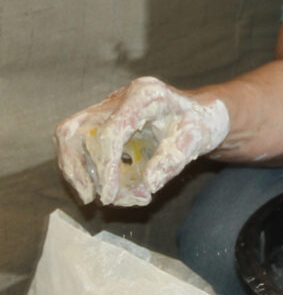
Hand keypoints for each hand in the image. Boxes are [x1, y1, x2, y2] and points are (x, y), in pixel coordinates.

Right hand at [54, 76, 228, 206]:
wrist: (201, 114)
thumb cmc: (200, 124)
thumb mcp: (195, 141)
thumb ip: (172, 161)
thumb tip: (148, 186)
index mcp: (144, 96)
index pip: (110, 132)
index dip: (105, 168)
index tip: (110, 197)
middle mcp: (120, 97)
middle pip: (74, 130)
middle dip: (78, 169)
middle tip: (96, 199)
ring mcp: (107, 106)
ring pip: (69, 136)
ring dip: (76, 170)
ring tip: (96, 196)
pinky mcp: (102, 119)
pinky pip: (78, 144)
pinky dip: (84, 168)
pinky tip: (102, 186)